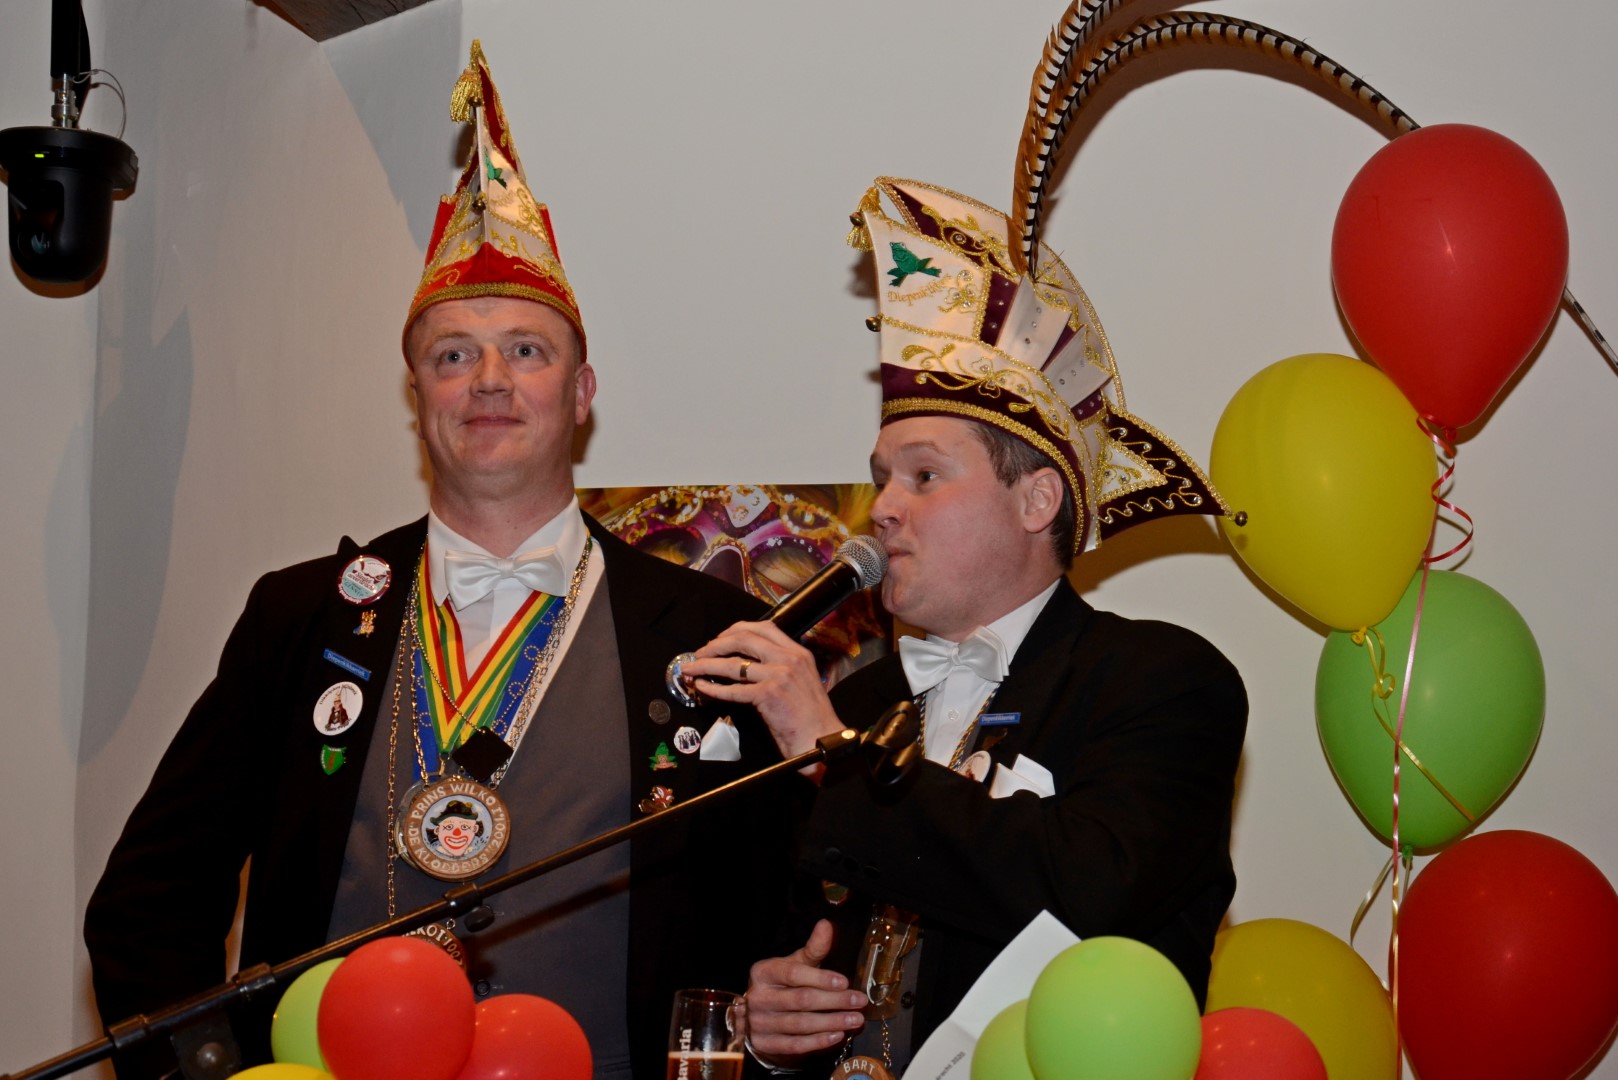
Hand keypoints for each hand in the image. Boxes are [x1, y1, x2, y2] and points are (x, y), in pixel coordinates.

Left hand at [681, 621, 848, 760]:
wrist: (821, 739)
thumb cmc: (810, 716)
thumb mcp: (800, 680)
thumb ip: (779, 666)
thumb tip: (746, 663)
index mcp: (798, 652)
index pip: (764, 627)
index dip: (736, 630)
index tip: (720, 639)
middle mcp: (789, 658)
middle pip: (743, 638)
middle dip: (716, 644)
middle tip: (700, 653)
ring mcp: (779, 675)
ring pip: (733, 663)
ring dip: (707, 665)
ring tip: (691, 669)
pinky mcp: (768, 695)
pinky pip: (732, 689)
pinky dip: (713, 688)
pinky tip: (702, 688)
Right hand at [743, 920, 867, 1065]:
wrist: (759, 1017)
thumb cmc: (782, 985)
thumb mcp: (794, 963)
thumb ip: (812, 948)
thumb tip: (826, 924)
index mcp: (763, 972)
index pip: (793, 974)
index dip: (820, 978)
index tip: (845, 981)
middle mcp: (758, 997)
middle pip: (800, 999)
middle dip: (834, 1001)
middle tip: (860, 1001)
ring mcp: (759, 1023)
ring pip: (801, 1024)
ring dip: (832, 1022)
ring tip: (856, 1020)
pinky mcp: (765, 1044)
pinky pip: (795, 1045)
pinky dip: (819, 1041)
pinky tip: (838, 1035)